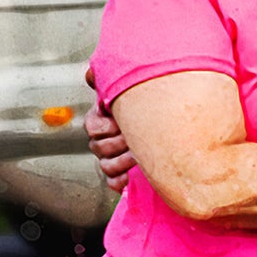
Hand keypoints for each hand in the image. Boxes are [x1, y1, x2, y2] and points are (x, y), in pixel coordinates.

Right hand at [82, 64, 133, 193]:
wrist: (166, 120)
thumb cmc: (144, 104)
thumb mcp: (127, 89)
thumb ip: (108, 80)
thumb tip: (90, 74)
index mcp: (102, 119)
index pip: (92, 126)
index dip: (106, 127)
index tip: (120, 123)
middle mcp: (103, 140)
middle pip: (98, 147)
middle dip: (117, 143)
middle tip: (134, 139)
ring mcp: (111, 158)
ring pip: (105, 166)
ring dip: (121, 162)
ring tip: (138, 156)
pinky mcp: (121, 175)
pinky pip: (113, 183)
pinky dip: (119, 181)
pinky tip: (130, 177)